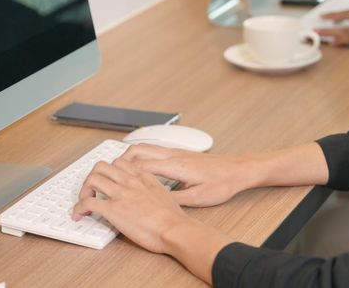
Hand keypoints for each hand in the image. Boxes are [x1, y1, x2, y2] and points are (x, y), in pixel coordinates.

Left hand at [72, 156, 233, 284]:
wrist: (174, 229)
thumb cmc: (173, 217)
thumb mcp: (164, 194)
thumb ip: (150, 189)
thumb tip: (144, 196)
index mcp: (143, 177)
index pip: (119, 162)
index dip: (109, 171)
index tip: (107, 180)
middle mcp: (130, 181)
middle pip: (101, 166)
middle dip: (92, 177)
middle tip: (92, 190)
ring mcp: (121, 194)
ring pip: (92, 179)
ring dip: (84, 190)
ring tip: (85, 201)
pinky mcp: (113, 210)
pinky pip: (87, 202)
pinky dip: (78, 208)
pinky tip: (79, 215)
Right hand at [121, 144, 256, 207]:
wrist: (239, 170)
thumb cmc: (222, 183)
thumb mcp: (198, 198)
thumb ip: (175, 199)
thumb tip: (156, 202)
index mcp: (175, 166)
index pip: (140, 165)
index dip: (122, 173)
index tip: (111, 181)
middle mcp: (174, 155)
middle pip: (138, 150)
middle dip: (120, 161)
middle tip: (110, 173)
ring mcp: (177, 151)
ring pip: (146, 147)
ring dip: (131, 155)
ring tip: (120, 169)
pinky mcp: (182, 152)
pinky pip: (155, 149)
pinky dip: (143, 155)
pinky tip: (142, 166)